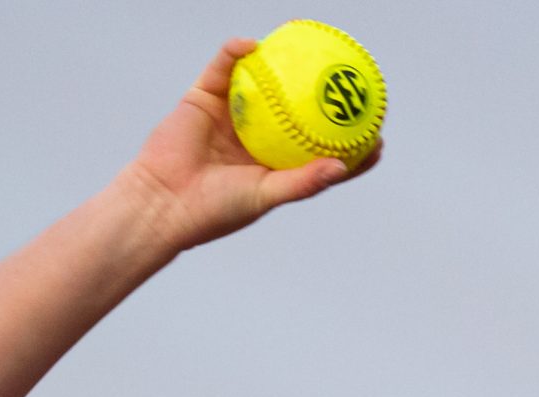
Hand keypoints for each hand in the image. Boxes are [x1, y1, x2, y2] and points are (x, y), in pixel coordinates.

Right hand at [115, 39, 379, 253]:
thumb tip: (343, 166)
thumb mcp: (264, 196)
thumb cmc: (213, 209)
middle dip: (323, 96)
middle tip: (352, 80)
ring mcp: (231, 115)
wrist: (161, 202)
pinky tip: (253, 45)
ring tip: (308, 45)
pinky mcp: (203, 98)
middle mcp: (256, 138)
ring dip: (283, 63)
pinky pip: (223, 69)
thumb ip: (303, 181)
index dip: (348, 147)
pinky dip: (236, 54)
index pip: (318, 153)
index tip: (378, 138)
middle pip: (297, 111)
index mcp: (273, 165)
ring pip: (263, 83)